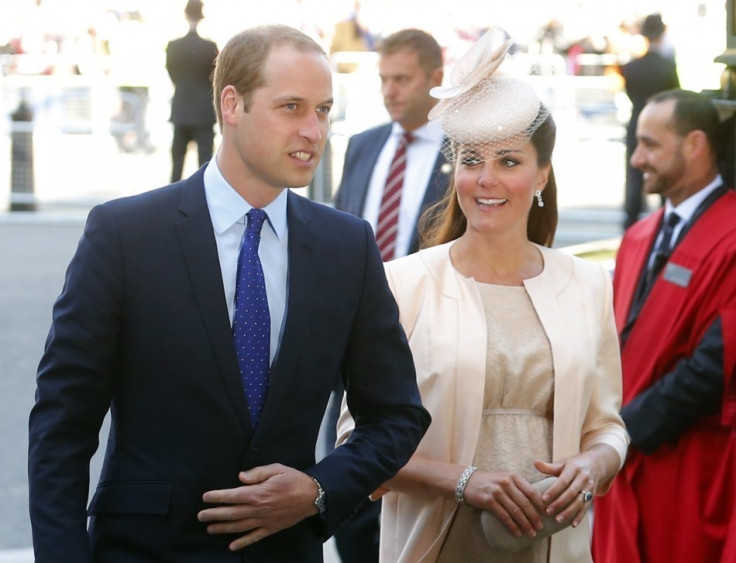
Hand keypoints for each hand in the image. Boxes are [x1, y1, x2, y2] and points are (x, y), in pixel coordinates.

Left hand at [198, 464, 318, 550]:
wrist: (313, 496)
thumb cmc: (294, 480)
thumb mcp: (277, 468)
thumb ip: (257, 472)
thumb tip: (240, 477)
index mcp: (259, 493)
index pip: (233, 496)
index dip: (218, 497)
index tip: (205, 497)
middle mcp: (259, 509)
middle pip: (232, 513)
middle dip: (214, 514)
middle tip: (200, 515)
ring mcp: (264, 521)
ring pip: (239, 526)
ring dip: (222, 528)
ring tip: (209, 528)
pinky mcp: (271, 528)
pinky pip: (254, 537)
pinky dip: (242, 542)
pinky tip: (232, 546)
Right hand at [463, 470, 545, 537]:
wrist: (467, 481)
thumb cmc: (489, 481)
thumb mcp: (504, 477)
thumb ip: (518, 485)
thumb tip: (536, 499)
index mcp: (513, 476)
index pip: (531, 491)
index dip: (540, 504)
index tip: (547, 514)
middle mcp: (506, 482)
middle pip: (525, 503)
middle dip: (534, 517)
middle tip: (540, 527)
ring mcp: (497, 492)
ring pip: (516, 511)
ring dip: (525, 524)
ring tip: (531, 532)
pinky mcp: (489, 501)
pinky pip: (504, 516)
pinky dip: (512, 526)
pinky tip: (517, 532)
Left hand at [534, 455, 596, 528]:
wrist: (597, 464)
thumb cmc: (574, 465)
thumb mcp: (563, 463)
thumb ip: (549, 466)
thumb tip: (535, 463)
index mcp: (574, 468)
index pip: (563, 481)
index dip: (554, 490)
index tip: (544, 499)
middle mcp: (583, 478)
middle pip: (571, 493)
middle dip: (559, 503)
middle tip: (548, 511)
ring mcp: (590, 488)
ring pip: (579, 502)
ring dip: (569, 512)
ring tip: (558, 520)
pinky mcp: (593, 496)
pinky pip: (586, 507)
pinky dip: (579, 517)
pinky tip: (572, 524)